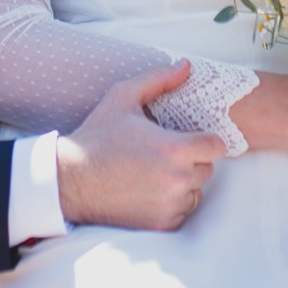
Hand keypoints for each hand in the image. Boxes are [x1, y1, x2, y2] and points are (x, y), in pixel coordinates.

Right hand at [57, 60, 225, 231]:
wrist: (70, 180)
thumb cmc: (97, 136)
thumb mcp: (123, 97)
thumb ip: (158, 79)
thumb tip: (186, 65)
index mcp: (174, 148)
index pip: (217, 146)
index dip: (205, 140)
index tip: (189, 138)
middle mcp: (177, 180)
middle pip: (208, 169)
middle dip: (192, 160)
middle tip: (165, 153)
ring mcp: (170, 205)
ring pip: (195, 192)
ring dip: (183, 183)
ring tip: (155, 172)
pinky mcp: (160, 223)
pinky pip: (182, 212)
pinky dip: (171, 204)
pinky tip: (150, 190)